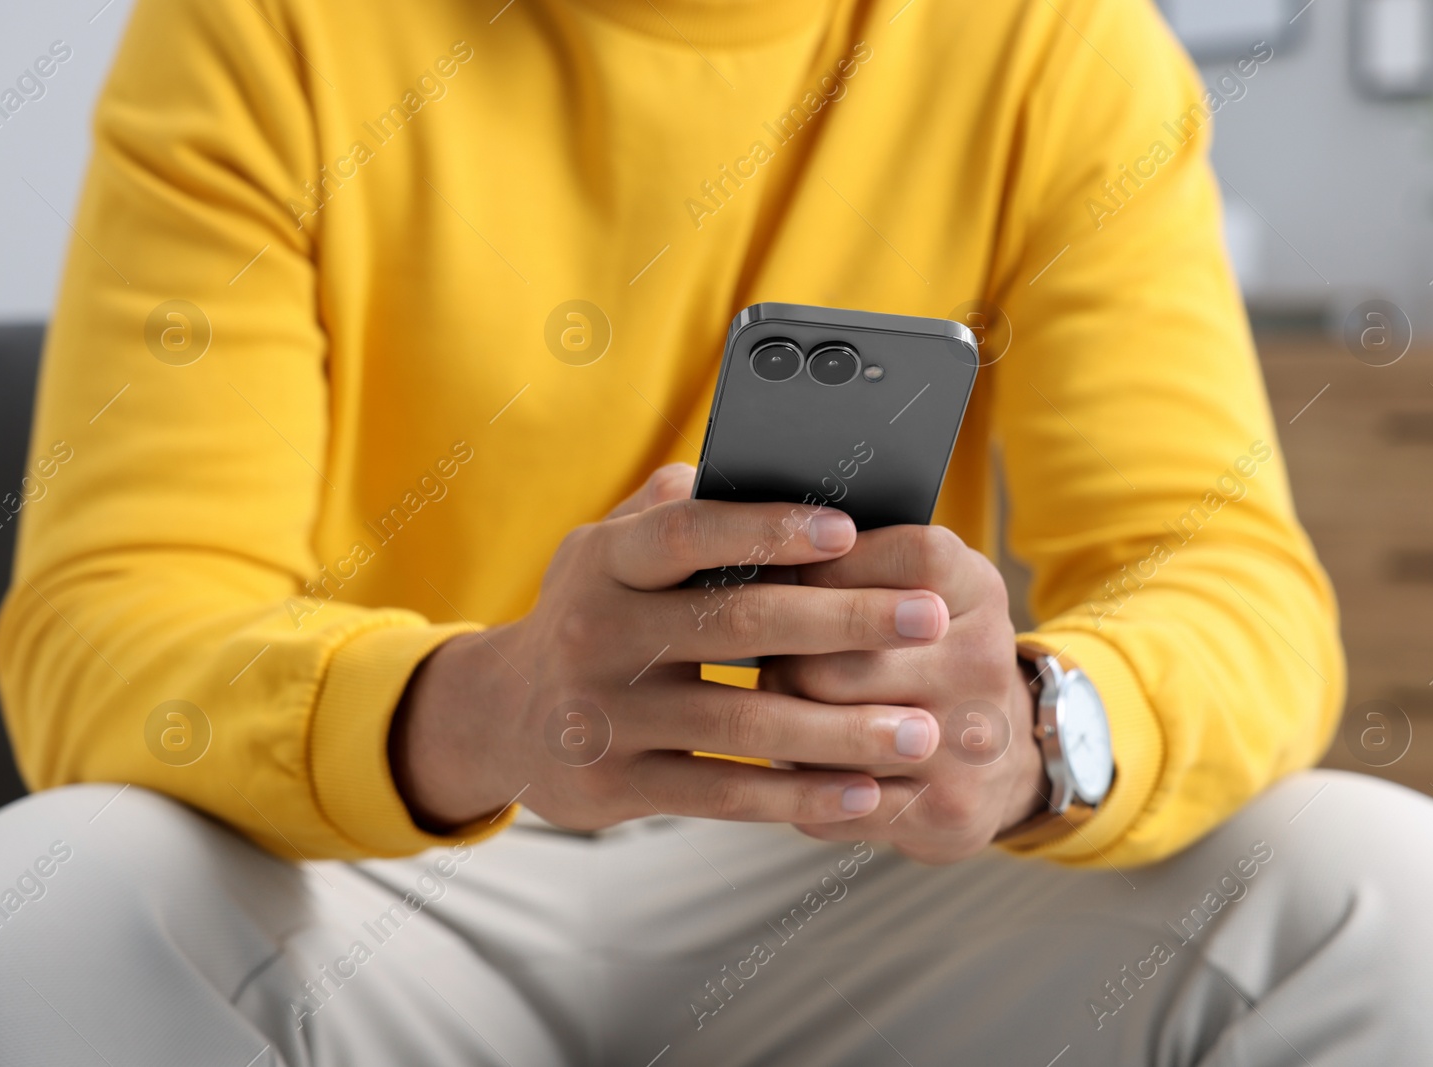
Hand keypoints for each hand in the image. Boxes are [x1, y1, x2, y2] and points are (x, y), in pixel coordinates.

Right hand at [389, 464, 949, 831]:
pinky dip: (802, 796)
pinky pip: (726, 794)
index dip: (768, 528)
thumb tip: (774, 466)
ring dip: (843, 729)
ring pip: (744, 722)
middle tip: (930, 620)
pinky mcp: (617, 787)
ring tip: (921, 729)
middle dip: (847, 621)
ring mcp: (604, 716)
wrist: (502, 717)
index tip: (851, 529)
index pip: (687, 531)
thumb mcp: (610, 550)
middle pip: (739, 625)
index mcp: (605, 560)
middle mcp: (597, 632)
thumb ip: (678, 507)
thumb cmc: (594, 613)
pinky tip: (867, 792)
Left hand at [758, 525, 1043, 863]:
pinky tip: (798, 760)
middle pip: (838, 650)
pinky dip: (800, 780)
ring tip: (778, 704)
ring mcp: (968, 742)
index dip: (831, 565)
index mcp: (977, 591)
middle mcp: (981, 663)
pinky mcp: (946, 808)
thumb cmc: (929, 653)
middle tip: (768, 654)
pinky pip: (834, 795)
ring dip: (783, 716)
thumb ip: (855, 562)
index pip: (906, 556)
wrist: (1002, 758)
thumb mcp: (923, 588)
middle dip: (785, 653)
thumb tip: (756, 553)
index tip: (792, 573)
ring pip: (826, 723)